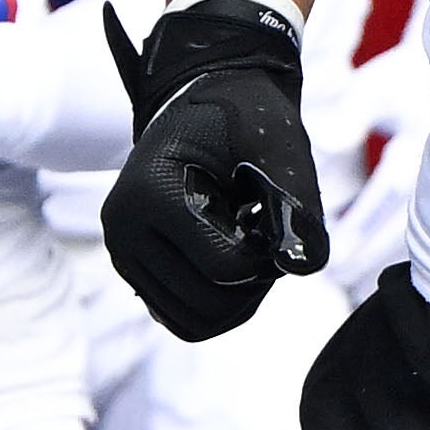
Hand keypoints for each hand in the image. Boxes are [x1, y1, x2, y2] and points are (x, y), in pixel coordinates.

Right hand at [100, 0, 327, 339]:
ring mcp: (123, 254)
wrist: (201, 107)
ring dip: (238, 299)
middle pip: (210, 304)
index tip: (273, 214)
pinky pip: (182, 320)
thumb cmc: (244, 119)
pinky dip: (219, 307)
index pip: (227, 267)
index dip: (270, 254)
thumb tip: (306, 265)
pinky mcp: (132, 270)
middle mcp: (125, 229)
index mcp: (152, 192)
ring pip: (195, 322)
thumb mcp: (280, 146)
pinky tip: (232, 265)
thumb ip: (298, 201)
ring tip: (249, 249)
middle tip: (267, 236)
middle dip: (254, 284)